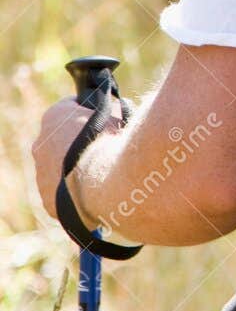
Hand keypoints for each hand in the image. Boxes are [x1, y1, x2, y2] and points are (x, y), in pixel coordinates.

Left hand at [31, 96, 121, 223]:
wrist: (106, 181)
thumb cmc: (113, 143)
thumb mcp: (118, 115)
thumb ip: (112, 110)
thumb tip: (115, 110)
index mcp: (55, 117)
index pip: (70, 109)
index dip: (90, 114)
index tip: (105, 121)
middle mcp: (41, 144)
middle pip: (62, 141)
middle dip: (79, 144)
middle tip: (105, 152)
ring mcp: (41, 175)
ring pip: (60, 171)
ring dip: (77, 171)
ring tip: (104, 177)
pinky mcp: (49, 201)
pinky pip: (63, 195)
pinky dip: (77, 194)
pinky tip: (97, 195)